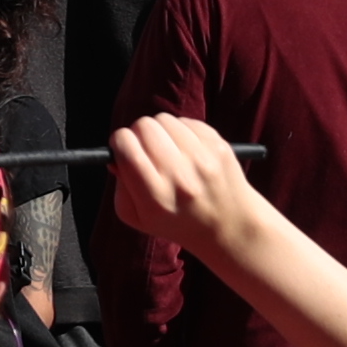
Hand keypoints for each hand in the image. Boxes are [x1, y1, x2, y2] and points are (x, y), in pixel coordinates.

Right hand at [107, 111, 263, 257]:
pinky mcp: (219, 147)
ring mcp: (203, 160)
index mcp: (155, 196)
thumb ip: (120, 186)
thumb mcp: (137, 217)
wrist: (230, 227)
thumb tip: (116, 156)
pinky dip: (182, 132)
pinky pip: (188, 121)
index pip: (125, 145)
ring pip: (165, 119)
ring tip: (168, 151)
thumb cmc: (177, 222)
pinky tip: (186, 151)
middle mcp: (180, 176)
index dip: (119, 143)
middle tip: (147, 150)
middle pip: (143, 126)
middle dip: (138, 134)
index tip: (125, 151)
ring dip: (161, 131)